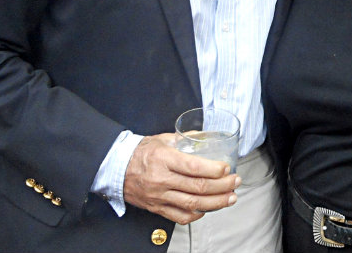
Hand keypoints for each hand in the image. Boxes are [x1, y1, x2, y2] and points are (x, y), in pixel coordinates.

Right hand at [122, 134, 239, 224]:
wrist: (116, 168)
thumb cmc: (140, 152)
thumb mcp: (163, 139)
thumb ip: (185, 139)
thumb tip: (207, 136)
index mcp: (164, 159)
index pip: (194, 167)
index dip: (214, 170)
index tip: (227, 168)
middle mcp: (162, 180)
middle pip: (198, 188)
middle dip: (223, 186)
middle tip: (236, 182)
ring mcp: (159, 196)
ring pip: (193, 204)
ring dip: (216, 202)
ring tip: (231, 198)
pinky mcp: (157, 208)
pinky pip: (180, 216)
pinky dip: (197, 214)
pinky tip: (208, 209)